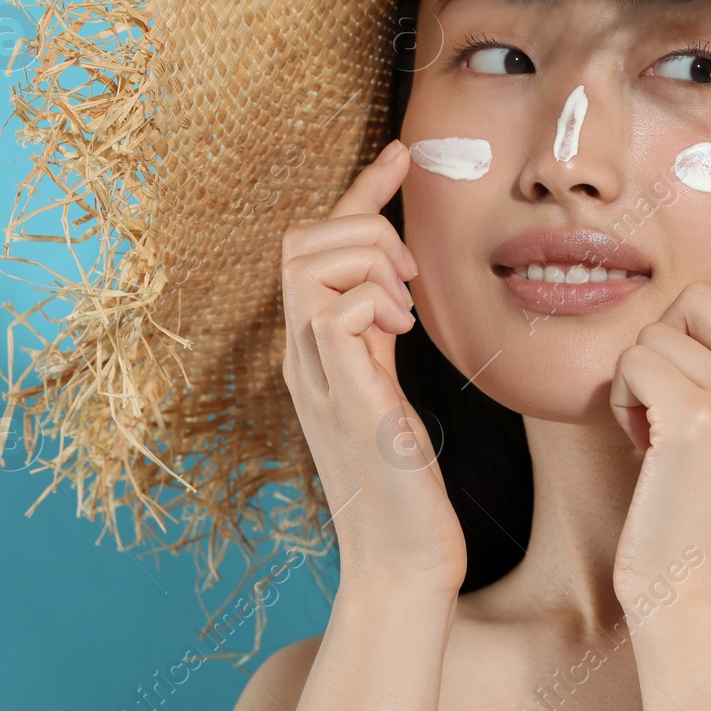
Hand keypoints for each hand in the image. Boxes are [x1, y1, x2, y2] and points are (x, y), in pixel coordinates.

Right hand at [280, 139, 466, 597]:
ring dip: (372, 264)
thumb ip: (377, 334)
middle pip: (300, 238)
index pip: (316, 246)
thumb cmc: (401, 478)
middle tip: (410, 276)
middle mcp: (304, 355)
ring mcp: (319, 377)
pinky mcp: (348, 401)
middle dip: (364, 227)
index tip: (401, 154)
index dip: (359, 191)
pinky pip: (336, 315)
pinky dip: (375, 303)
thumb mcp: (386, 385)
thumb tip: (393, 285)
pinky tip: (403, 336)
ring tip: (407, 313)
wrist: (402, 556)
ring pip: (312, 264)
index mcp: (314, 347)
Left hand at [608, 153, 710, 609]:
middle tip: (672, 418)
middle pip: (699, 298)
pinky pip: (633, 362)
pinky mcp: (700, 412)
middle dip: (664, 346)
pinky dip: (622, 401)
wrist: (700, 596)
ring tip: (661, 441)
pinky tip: (644, 447)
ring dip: (640, 380)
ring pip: (658, 330)